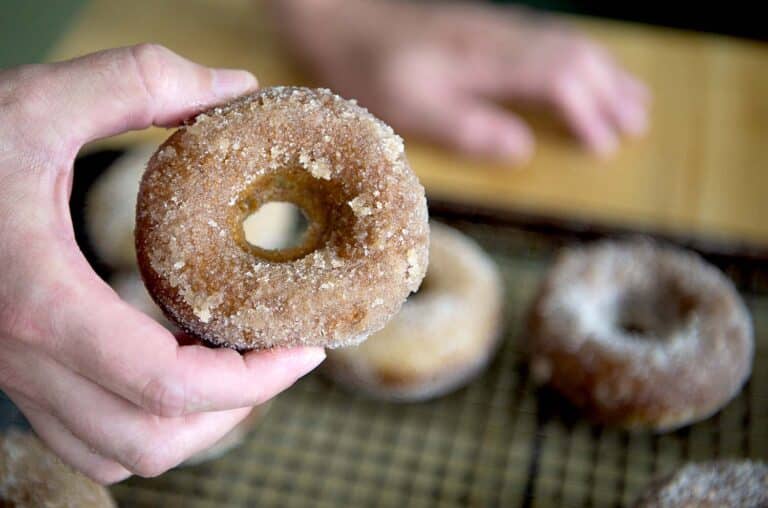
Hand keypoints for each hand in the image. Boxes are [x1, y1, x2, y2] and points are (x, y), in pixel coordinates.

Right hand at [0, 44, 324, 482]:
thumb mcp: (37, 101)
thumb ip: (135, 82)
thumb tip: (234, 89)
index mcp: (45, 304)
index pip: (169, 385)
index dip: (253, 381)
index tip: (303, 349)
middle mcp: (30, 360)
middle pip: (154, 440)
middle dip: (234, 409)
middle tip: (276, 358)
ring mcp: (19, 377)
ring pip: (120, 452)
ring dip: (193, 427)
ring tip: (236, 370)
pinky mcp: (17, 375)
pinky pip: (87, 440)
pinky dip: (143, 425)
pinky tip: (173, 373)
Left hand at [272, 0, 648, 161]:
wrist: (339, 18)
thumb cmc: (368, 69)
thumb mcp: (409, 110)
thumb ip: (468, 130)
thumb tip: (523, 150)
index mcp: (485, 60)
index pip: (558, 80)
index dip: (588, 113)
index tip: (606, 147)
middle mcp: (499, 37)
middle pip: (574, 56)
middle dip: (610, 91)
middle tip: (638, 124)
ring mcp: (494, 27)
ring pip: (566, 42)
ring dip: (603, 70)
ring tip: (632, 97)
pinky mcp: (484, 26)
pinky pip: (548, 37)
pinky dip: (578, 56)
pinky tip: (582, 68)